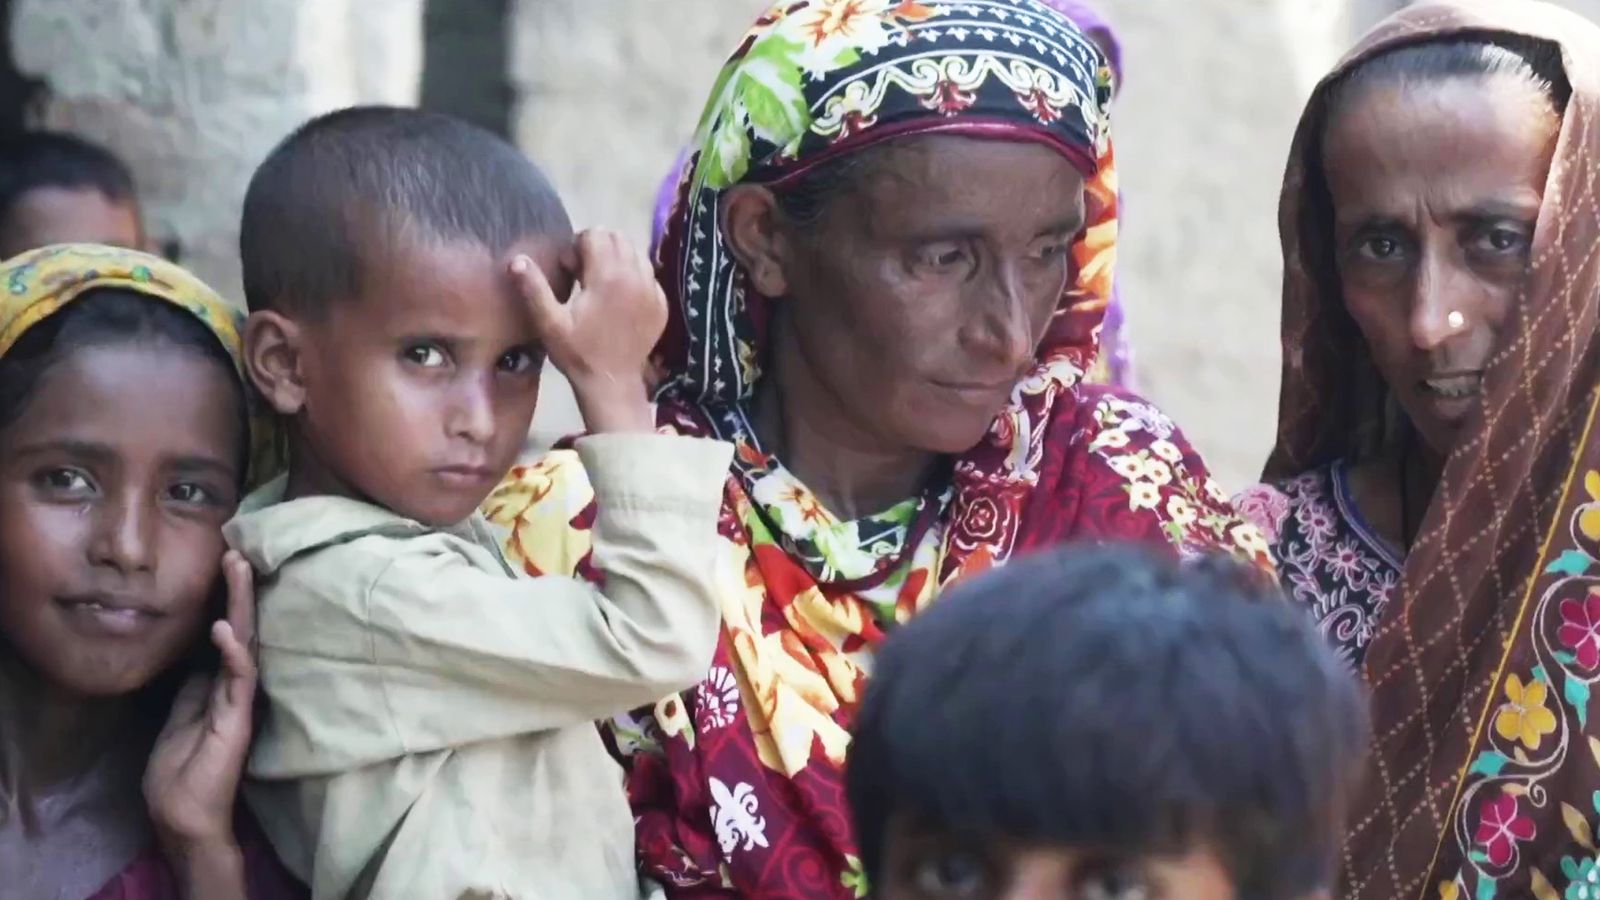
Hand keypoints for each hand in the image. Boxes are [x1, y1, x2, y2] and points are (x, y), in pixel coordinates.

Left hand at [144, 551, 257, 852]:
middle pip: (243, 627)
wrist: (184, 813)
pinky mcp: (237, 717)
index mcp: (222, 684)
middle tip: (239, 550)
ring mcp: (239, 699)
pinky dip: (232, 651)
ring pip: (246, 642)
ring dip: (241, 604)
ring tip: (238, 567)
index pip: (230, 632)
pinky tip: (224, 628)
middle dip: (239, 589)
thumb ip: (195, 683)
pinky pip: (238, 677)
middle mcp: (236, 685)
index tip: (227, 561)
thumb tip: (204, 651)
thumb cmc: (180, 769)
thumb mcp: (181, 713)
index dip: (228, 598)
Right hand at [511, 229, 663, 432]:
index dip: (577, 248)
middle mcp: (636, 276)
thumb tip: (517, 260)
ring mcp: (653, 289)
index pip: (595, 235)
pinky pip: (649, 274)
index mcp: (608, 276)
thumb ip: (534, 289)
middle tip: (584, 275)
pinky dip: (634, 276)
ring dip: (617, 259)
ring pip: (636, 252)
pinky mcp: (661, 303)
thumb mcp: (549, 323)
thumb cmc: (578, 353)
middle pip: (617, 237)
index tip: (570, 272)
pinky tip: (619, 300)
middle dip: (598, 248)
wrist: (613, 383)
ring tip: (601, 285)